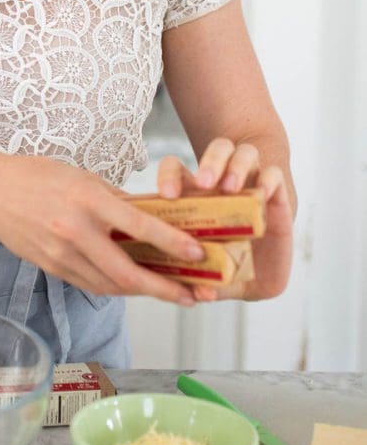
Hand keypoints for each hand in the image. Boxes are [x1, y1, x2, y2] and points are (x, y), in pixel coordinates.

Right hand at [0, 154, 209, 307]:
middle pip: (127, 272)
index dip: (172, 243)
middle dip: (163, 289)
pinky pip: (91, 284)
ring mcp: (61, 254)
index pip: (139, 227)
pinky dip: (115, 287)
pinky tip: (132, 285)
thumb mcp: (83, 177)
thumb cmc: (38, 176)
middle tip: (191, 296)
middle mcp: (75, 231)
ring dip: (142, 293)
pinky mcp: (52, 268)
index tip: (197, 254)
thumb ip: (117, 200)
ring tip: (169, 293)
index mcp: (88, 200)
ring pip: (110, 285)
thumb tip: (153, 216)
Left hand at [156, 138, 293, 302]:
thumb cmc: (224, 268)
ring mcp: (250, 185)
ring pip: (243, 153)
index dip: (169, 175)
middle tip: (203, 183)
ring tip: (231, 188)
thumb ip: (207, 283)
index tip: (167, 194)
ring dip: (236, 166)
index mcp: (196, 197)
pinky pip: (274, 173)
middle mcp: (222, 184)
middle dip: (209, 162)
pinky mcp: (276, 195)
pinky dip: (268, 179)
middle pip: (216, 151)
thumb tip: (202, 294)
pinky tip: (262, 194)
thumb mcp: (213, 277)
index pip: (176, 169)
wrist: (261, 272)